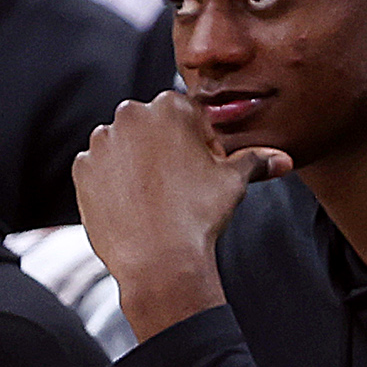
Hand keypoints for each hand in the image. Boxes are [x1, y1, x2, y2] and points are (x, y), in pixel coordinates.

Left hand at [73, 93, 288, 340]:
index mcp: (169, 107)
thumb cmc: (198, 215)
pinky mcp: (83, 169)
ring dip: (139, 165)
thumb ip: (255, 161)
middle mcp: (129, 115)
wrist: (158, 260)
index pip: (189, 114)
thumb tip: (283, 159)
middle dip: (167, 150)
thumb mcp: (233, 183)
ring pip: (126, 147)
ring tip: (158, 200)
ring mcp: (101, 142)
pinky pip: (102, 170)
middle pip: (154, 127)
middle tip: (182, 187)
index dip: (201, 144)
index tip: (204, 168)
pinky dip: (115, 184)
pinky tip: (135, 207)